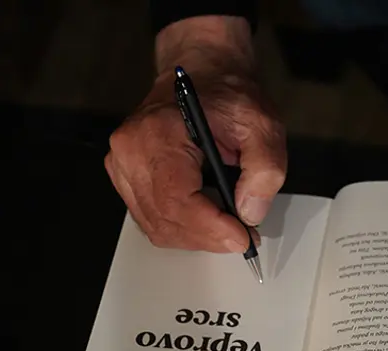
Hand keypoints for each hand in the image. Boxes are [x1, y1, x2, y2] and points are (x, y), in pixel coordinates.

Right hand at [105, 17, 284, 252]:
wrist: (205, 76)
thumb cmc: (229, 97)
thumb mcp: (263, 126)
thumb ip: (264, 170)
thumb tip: (250, 212)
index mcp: (158, 133)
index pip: (176, 199)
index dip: (211, 228)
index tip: (242, 238)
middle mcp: (130, 151)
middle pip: (165, 219)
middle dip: (209, 237)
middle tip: (244, 236)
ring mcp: (122, 165)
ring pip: (157, 226)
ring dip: (197, 236)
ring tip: (229, 226)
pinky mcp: (126, 177)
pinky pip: (152, 219)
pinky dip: (183, 228)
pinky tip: (208, 219)